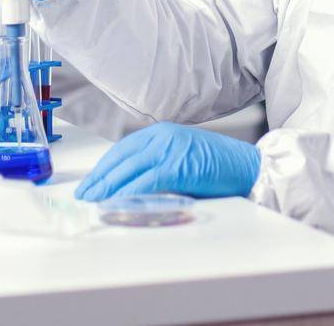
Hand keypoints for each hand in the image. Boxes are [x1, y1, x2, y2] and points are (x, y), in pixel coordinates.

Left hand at [76, 122, 260, 201]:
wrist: (249, 166)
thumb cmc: (219, 166)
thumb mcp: (182, 157)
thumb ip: (157, 165)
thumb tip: (130, 185)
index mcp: (162, 132)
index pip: (123, 148)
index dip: (104, 166)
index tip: (92, 181)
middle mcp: (162, 136)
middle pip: (121, 158)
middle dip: (99, 178)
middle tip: (85, 194)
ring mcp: (169, 149)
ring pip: (128, 170)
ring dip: (108, 188)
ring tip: (94, 201)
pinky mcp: (177, 166)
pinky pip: (145, 182)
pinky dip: (128, 193)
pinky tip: (116, 202)